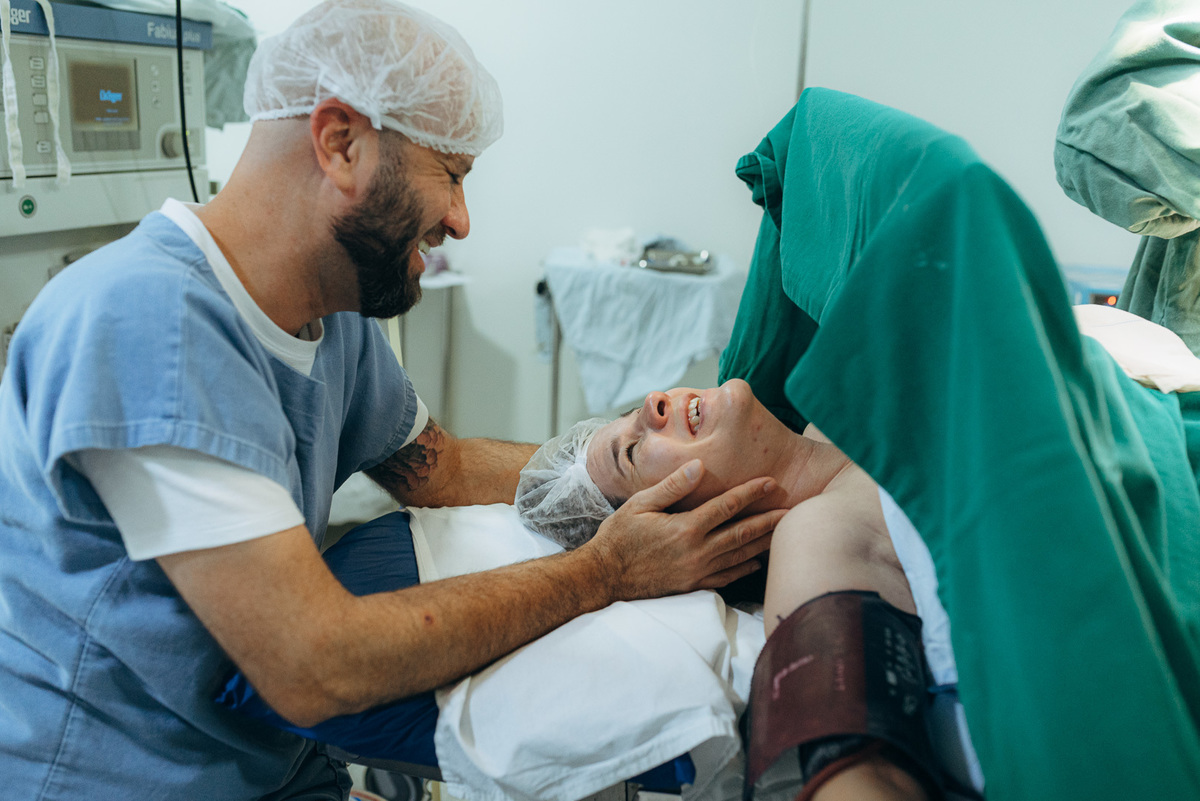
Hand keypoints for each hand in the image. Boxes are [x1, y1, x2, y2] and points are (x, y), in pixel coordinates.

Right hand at [583, 460, 784, 600]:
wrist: (604, 577)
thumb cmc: (619, 536)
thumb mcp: (640, 504)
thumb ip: (672, 486)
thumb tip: (699, 466)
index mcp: (685, 528)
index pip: (726, 507)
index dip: (751, 493)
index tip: (771, 483)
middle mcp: (696, 551)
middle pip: (742, 533)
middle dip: (769, 520)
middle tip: (794, 510)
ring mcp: (697, 571)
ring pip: (739, 556)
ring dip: (764, 543)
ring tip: (784, 532)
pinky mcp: (693, 585)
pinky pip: (727, 577)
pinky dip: (745, 568)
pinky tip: (756, 560)